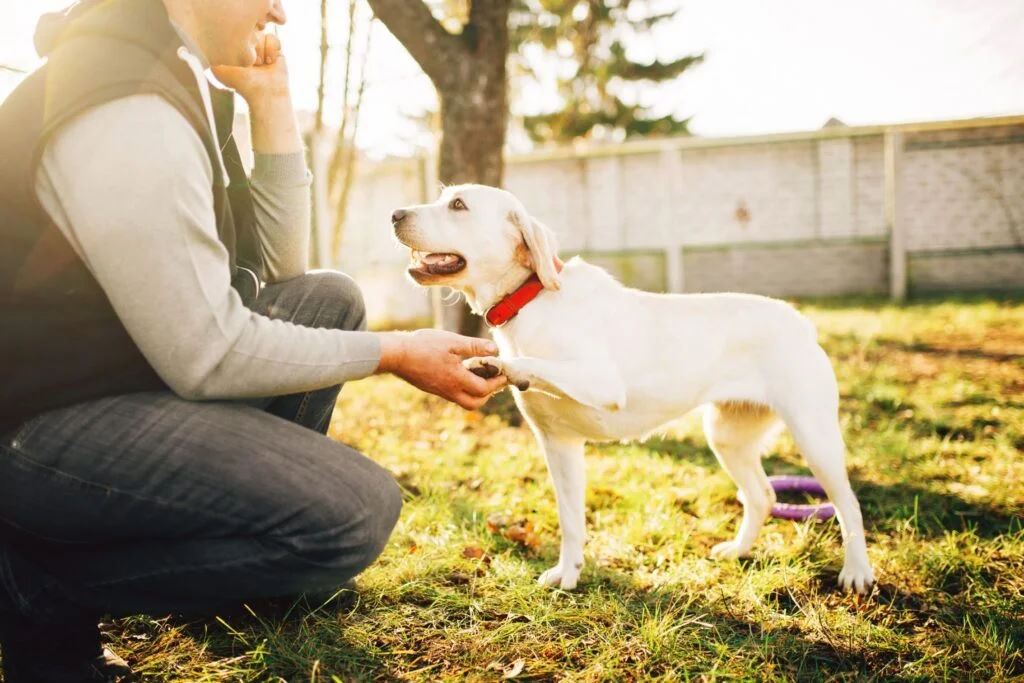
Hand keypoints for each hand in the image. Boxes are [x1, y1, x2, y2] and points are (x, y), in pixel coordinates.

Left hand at [211, 33, 289, 107]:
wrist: (264, 93)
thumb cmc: (242, 82)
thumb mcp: (218, 69)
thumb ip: (209, 52)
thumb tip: (203, 38)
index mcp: (232, 47)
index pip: (233, 30)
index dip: (237, 43)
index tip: (237, 59)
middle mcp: (246, 45)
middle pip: (248, 30)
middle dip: (250, 48)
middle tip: (250, 65)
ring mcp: (261, 45)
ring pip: (260, 34)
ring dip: (260, 52)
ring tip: (260, 65)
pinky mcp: (275, 48)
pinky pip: (272, 37)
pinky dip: (271, 51)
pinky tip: (270, 62)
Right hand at [377, 330, 507, 410]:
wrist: (397, 355)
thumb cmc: (424, 346)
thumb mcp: (453, 342)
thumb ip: (475, 346)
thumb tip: (495, 350)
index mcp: (457, 380)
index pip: (484, 389)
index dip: (497, 382)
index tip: (503, 373)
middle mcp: (450, 390)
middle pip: (476, 403)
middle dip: (488, 393)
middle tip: (494, 379)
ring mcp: (440, 391)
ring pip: (464, 400)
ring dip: (476, 392)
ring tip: (479, 374)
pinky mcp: (433, 388)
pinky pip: (454, 394)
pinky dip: (464, 388)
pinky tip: (462, 372)